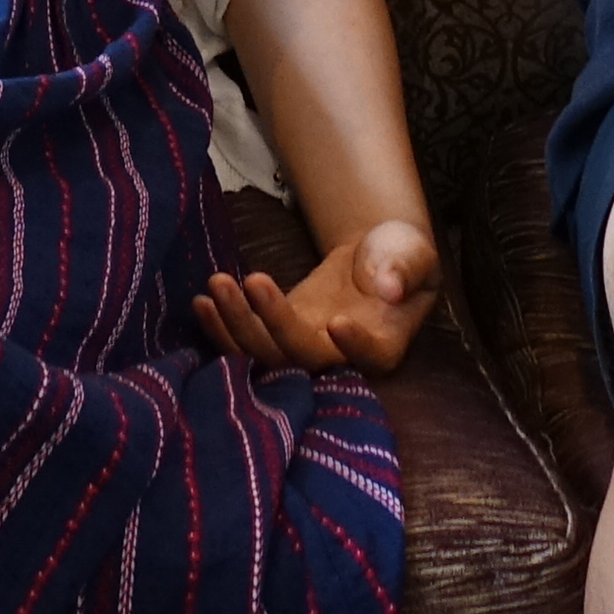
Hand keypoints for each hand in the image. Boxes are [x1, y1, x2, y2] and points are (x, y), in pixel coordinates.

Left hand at [193, 217, 437, 376]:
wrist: (369, 259)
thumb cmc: (398, 256)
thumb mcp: (413, 252)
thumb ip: (405, 266)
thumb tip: (389, 286)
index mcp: (384, 345)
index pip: (370, 356)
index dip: (354, 347)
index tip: (339, 320)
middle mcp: (339, 360)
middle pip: (301, 358)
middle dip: (272, 324)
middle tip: (253, 279)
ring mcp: (301, 353)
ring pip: (265, 356)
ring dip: (236, 325)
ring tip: (216, 284)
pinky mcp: (273, 339)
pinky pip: (244, 346)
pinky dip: (219, 330)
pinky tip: (200, 302)